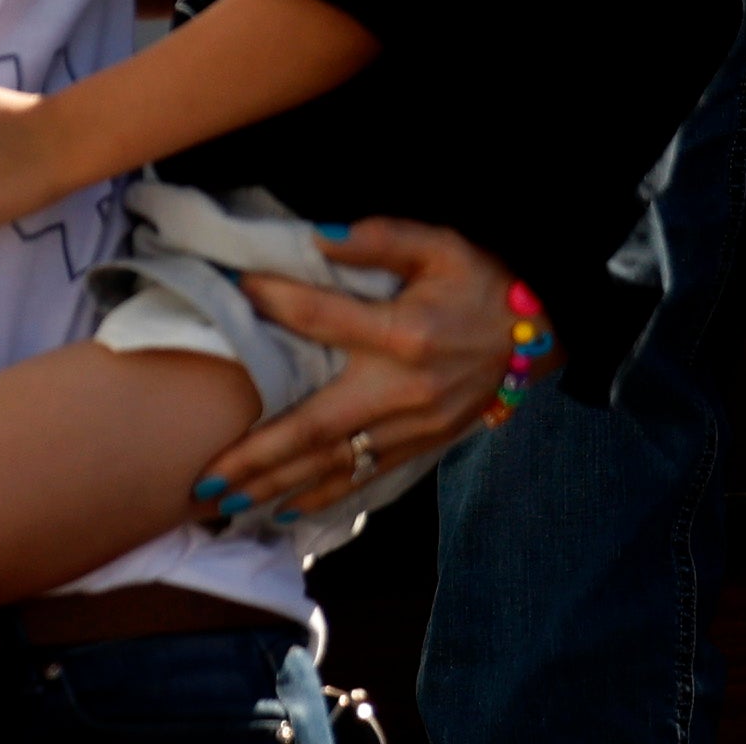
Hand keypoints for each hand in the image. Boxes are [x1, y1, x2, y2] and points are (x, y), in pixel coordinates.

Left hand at [195, 216, 515, 531]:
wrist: (543, 331)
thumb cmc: (485, 280)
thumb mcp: (441, 245)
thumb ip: (381, 240)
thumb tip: (320, 239)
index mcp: (404, 332)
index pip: (322, 318)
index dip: (276, 301)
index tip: (235, 292)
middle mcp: (404, 389)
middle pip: (315, 427)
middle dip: (255, 455)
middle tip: (202, 476)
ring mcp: (413, 425)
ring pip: (334, 462)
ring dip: (276, 484)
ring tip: (224, 499)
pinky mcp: (423, 444)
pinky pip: (364, 475)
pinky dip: (322, 494)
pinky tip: (283, 508)